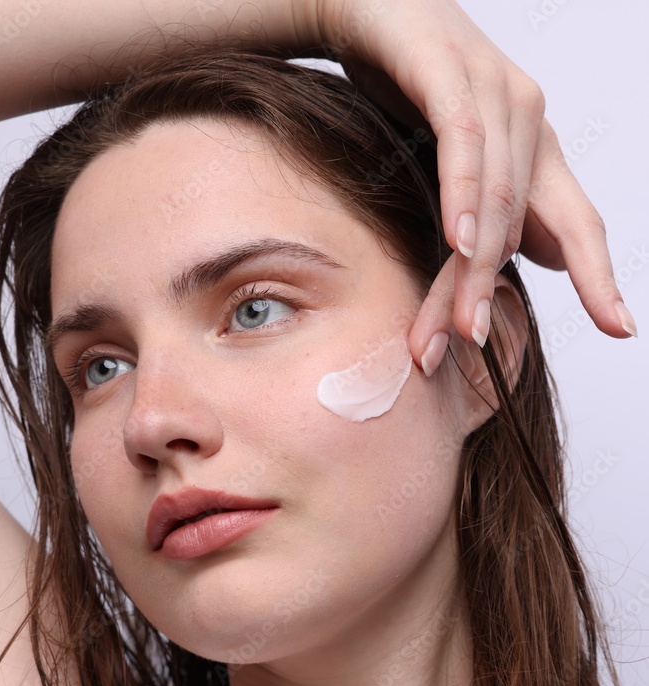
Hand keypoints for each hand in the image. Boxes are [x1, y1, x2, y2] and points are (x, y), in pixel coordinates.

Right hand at [310, 0, 636, 373]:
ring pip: (497, 194)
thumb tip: (534, 257)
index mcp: (538, 148)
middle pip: (527, 224)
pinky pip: (462, 142)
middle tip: (479, 343)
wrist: (373, 8)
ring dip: (477, 265)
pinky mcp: (451, 72)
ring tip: (463, 322)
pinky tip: (460, 240)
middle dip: (497, 292)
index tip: (622, 329)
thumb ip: (499, 205)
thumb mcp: (463, 159)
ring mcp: (496, 90)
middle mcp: (530, 119)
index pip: (579, 222)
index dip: (601, 277)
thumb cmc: (413, 87)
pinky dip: (462, 195)